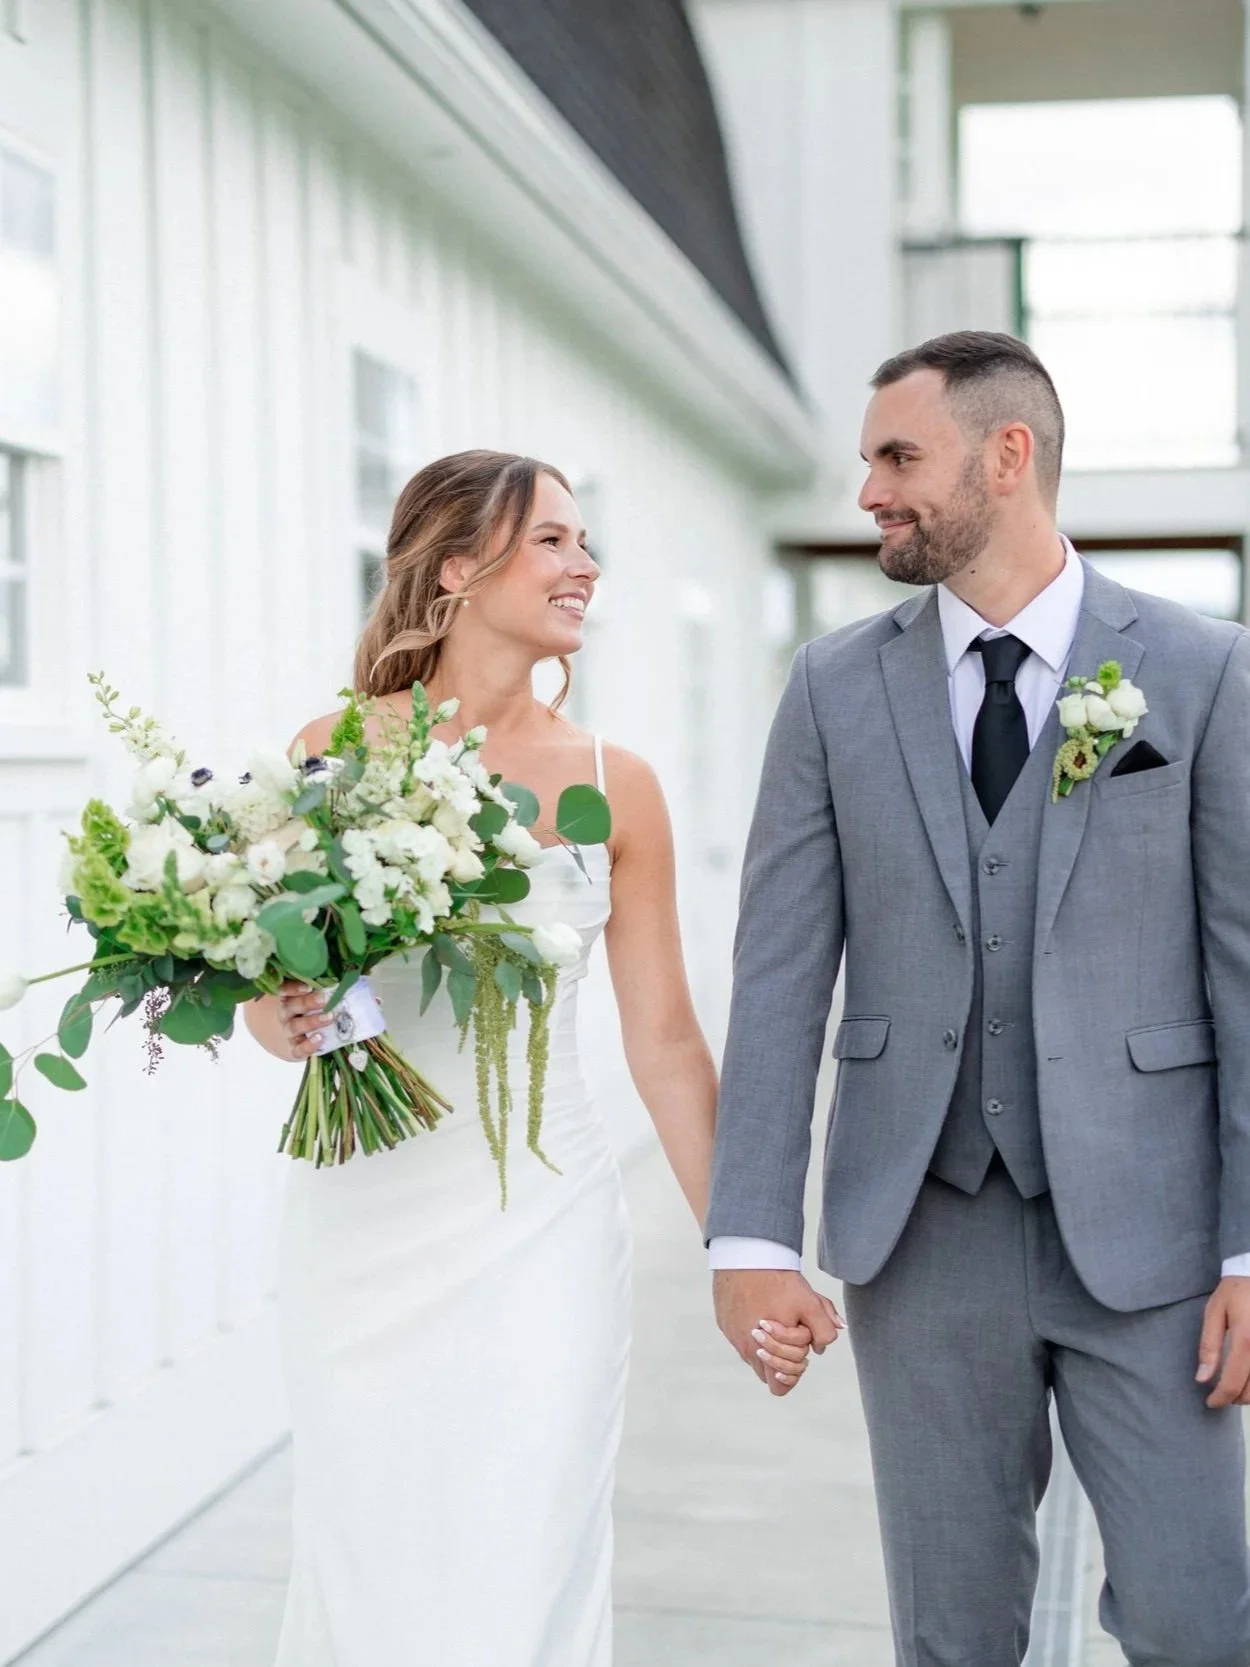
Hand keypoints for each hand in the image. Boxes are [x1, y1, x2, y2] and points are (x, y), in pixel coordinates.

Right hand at [269, 982, 327, 1062]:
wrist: (296, 1040)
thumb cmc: (308, 1012)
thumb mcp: (310, 1000)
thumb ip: (320, 992)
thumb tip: (343, 982)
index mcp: (288, 999)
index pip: (283, 990)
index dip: (293, 988)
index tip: (308, 987)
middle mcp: (286, 1015)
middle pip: (291, 1007)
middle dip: (307, 1002)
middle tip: (324, 999)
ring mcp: (289, 1033)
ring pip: (295, 1027)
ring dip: (312, 1021)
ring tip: (329, 1017)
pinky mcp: (294, 1050)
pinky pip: (299, 1049)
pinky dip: (308, 1045)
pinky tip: (320, 1039)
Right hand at [714, 1269, 843, 1396]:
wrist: (745, 1254)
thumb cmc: (777, 1280)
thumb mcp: (810, 1303)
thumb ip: (824, 1329)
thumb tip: (822, 1347)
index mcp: (764, 1352)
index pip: (779, 1387)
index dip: (794, 1373)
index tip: (800, 1351)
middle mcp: (745, 1349)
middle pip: (768, 1370)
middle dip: (785, 1355)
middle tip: (793, 1330)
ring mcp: (732, 1335)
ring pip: (756, 1352)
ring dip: (769, 1342)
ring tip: (778, 1316)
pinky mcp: (724, 1320)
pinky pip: (742, 1334)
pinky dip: (753, 1326)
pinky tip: (762, 1304)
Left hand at [1197, 1276, 1249, 1406]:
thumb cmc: (1236, 1291)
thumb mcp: (1215, 1311)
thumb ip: (1209, 1346)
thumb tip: (1202, 1378)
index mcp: (1246, 1339)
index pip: (1233, 1383)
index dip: (1220, 1398)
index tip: (1210, 1403)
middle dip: (1235, 1398)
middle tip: (1222, 1393)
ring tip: (1236, 1386)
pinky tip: (1249, 1377)